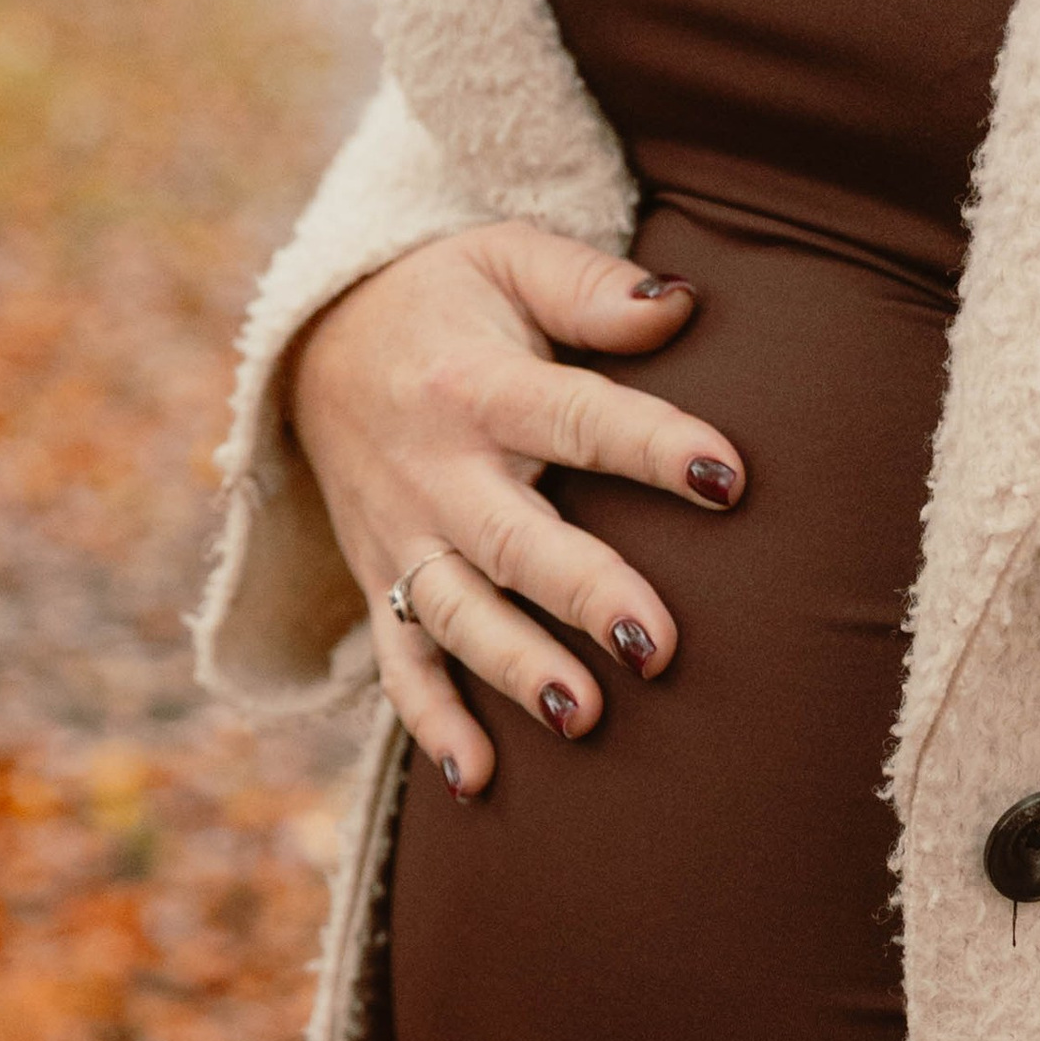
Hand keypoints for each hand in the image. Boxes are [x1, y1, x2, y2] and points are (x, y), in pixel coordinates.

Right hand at [290, 220, 746, 798]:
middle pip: (515, 541)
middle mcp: (434, 471)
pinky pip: (401, 665)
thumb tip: (684, 308)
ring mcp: (403, 538)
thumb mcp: (505, 258)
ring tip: (585, 718)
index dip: (650, 444)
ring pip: (459, 615)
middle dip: (584, 595)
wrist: (313, 343)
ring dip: (517, 670)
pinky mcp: (381, 585)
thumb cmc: (444, 300)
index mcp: (476, 384)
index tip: (726, 474)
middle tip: (660, 647)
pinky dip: (432, 725)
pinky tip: (480, 782)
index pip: (574, 416)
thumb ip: (592, 288)